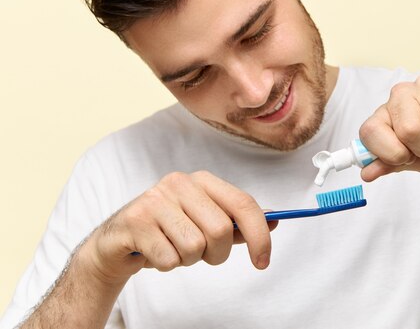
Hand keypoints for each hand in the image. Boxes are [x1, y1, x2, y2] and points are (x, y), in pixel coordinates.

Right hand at [78, 171, 276, 285]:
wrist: (118, 241)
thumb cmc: (169, 231)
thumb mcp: (205, 223)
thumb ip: (237, 222)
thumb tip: (275, 219)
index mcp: (203, 181)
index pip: (243, 203)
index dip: (260, 234)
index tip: (263, 261)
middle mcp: (180, 183)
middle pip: (221, 230)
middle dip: (216, 254)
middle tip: (200, 254)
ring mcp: (155, 199)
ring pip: (195, 247)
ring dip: (188, 260)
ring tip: (173, 249)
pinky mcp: (135, 220)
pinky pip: (170, 259)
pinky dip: (167, 265)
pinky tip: (154, 253)